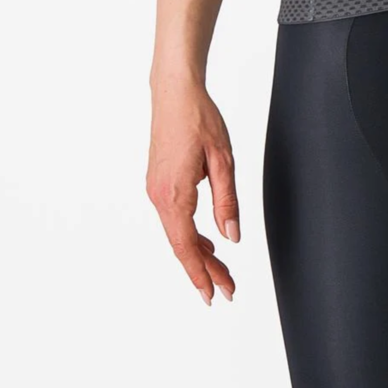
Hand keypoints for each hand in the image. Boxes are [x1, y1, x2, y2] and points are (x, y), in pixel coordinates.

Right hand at [146, 78, 239, 304]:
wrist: (175, 93)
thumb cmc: (199, 119)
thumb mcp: (223, 159)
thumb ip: (226, 200)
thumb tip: (231, 235)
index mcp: (174, 193)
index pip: (187, 246)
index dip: (202, 273)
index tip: (214, 294)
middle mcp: (159, 196)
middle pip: (182, 244)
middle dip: (205, 269)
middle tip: (227, 288)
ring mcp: (156, 190)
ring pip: (177, 232)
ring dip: (198, 252)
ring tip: (221, 271)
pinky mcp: (158, 183)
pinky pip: (174, 218)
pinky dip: (190, 234)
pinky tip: (206, 241)